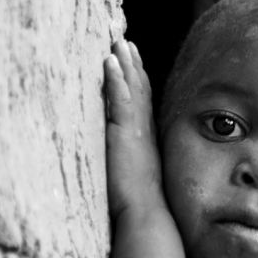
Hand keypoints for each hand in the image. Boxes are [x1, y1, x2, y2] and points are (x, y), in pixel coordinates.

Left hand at [104, 40, 162, 220]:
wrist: (146, 215)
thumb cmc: (140, 206)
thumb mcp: (135, 180)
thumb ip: (130, 167)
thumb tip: (124, 168)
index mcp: (147, 141)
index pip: (143, 105)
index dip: (140, 82)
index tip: (136, 64)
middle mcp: (145, 132)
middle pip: (141, 91)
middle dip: (134, 66)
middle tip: (127, 43)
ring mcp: (136, 131)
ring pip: (132, 90)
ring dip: (126, 64)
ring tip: (119, 43)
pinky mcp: (125, 134)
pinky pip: (121, 100)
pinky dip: (116, 79)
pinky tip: (110, 61)